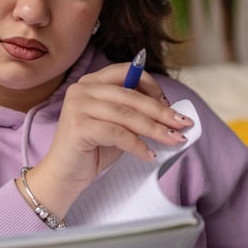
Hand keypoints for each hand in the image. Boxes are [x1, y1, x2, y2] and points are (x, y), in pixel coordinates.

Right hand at [26, 63, 191, 216]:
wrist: (64, 175)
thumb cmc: (92, 151)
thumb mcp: (118, 126)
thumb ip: (136, 115)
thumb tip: (171, 114)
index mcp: (92, 82)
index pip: (127, 72)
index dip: (152, 86)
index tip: (170, 104)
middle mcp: (82, 89)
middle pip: (131, 96)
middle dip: (162, 111)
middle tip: (183, 123)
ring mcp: (78, 106)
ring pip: (127, 115)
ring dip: (155, 129)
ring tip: (174, 140)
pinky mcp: (78, 127)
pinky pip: (118, 134)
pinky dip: (137, 145)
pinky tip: (150, 155)